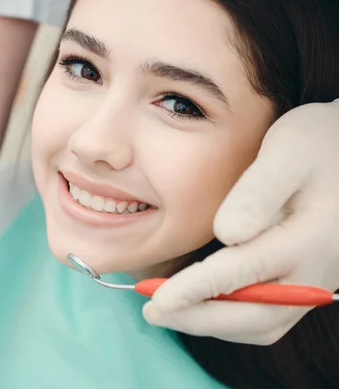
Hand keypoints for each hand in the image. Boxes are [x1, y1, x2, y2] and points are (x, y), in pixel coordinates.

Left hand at [143, 100, 338, 344]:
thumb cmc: (319, 144)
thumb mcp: (289, 149)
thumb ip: (258, 192)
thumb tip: (226, 234)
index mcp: (309, 239)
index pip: (242, 274)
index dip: (195, 291)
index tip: (158, 300)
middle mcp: (315, 273)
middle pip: (251, 316)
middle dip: (196, 319)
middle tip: (152, 312)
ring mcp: (313, 284)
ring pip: (259, 326)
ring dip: (211, 324)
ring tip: (168, 312)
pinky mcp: (306, 286)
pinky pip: (268, 320)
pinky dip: (230, 321)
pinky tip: (200, 306)